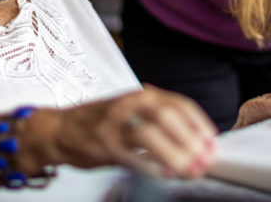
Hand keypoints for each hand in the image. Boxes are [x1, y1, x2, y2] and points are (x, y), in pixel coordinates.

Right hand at [34, 84, 217, 178]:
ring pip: (149, 134)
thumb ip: (160, 122)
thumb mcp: (132, 112)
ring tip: (188, 170)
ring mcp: (113, 125)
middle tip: (205, 159)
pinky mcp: (102, 145)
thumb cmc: (100, 122)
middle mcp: (128, 105)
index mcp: (141, 95)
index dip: (199, 124)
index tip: (212, 141)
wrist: (59, 130)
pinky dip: (149, 167)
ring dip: (174, 154)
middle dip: (190, 140)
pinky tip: (163, 176)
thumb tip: (195, 143)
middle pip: (167, 116)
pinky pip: (129, 157)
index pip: (178, 104)